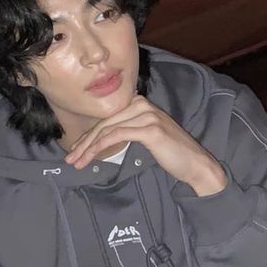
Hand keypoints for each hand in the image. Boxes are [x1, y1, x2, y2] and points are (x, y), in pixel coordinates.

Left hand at [64, 96, 227, 196]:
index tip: (76, 151)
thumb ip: (129, 129)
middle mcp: (142, 104)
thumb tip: (104, 136)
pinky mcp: (149, 129)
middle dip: (84, 143)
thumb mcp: (147, 135)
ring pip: (107, 130)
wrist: (195, 163)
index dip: (88, 136)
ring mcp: (146, 115)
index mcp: (140, 103)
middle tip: (70, 160)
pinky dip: (101, 147)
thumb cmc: (172, 153)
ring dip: (88, 148)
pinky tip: (91, 157)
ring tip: (77, 163)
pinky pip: (117, 136)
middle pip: (104, 123)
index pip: (107, 119)